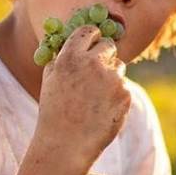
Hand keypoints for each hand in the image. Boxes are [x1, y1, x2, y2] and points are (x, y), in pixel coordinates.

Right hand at [36, 25, 129, 165]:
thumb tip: (73, 41)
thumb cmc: (54, 112)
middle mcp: (93, 63)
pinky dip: (117, 96)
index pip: (89, 30)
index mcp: (71, 56)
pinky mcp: (125, 94)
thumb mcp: (50, 79)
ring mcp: (112, 79)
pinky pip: (124, 87)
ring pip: (119, 67)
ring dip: (111, 76)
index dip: (92, 36)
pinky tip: (102, 110)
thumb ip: (62, 57)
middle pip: (108, 45)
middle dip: (105, 55)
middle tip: (98, 70)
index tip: (93, 41)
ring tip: (95, 98)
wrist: (66, 144)